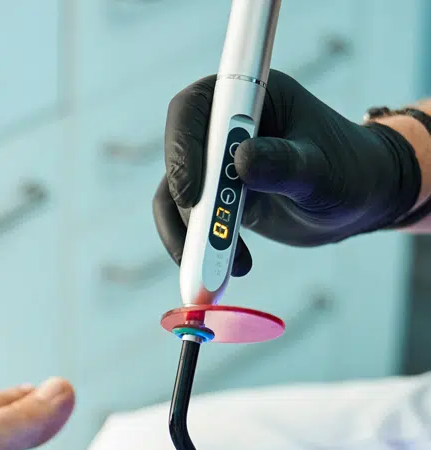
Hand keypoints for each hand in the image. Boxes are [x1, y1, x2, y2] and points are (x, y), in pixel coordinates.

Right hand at [153, 71, 422, 273]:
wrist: (359, 200)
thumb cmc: (349, 171)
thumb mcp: (321, 169)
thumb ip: (284, 164)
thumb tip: (242, 161)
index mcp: (251, 96)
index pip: (194, 109)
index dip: (182, 147)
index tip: (192, 195)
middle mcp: (226, 126)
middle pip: (178, 159)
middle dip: (185, 206)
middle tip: (206, 243)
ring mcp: (217, 165)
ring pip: (175, 199)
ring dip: (192, 238)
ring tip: (223, 268)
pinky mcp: (216, 199)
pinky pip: (190, 226)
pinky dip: (204, 251)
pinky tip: (240, 266)